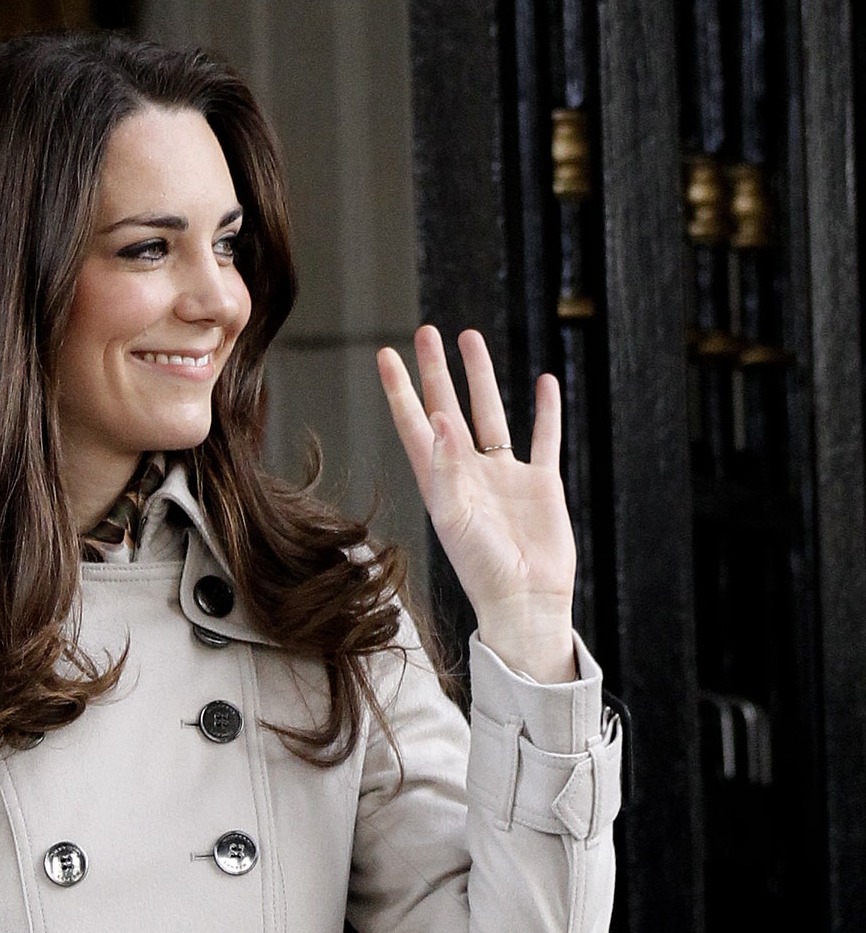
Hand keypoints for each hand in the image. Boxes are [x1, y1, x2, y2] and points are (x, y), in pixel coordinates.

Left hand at [376, 326, 577, 681]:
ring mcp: (505, 475)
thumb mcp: (454, 518)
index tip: (386, 354)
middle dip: (436, 372)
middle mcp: (467, 471)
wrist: (525, 600)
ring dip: (482, 377)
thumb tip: (441, 419)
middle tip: (426, 332)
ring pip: (492, 413)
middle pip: (448, 407)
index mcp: (438, 480)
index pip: (413, 423)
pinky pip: (543, 438)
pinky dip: (546, 411)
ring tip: (471, 339)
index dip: (399, 389)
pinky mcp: (541, 484)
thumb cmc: (481, 568)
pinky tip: (546, 381)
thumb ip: (445, 468)